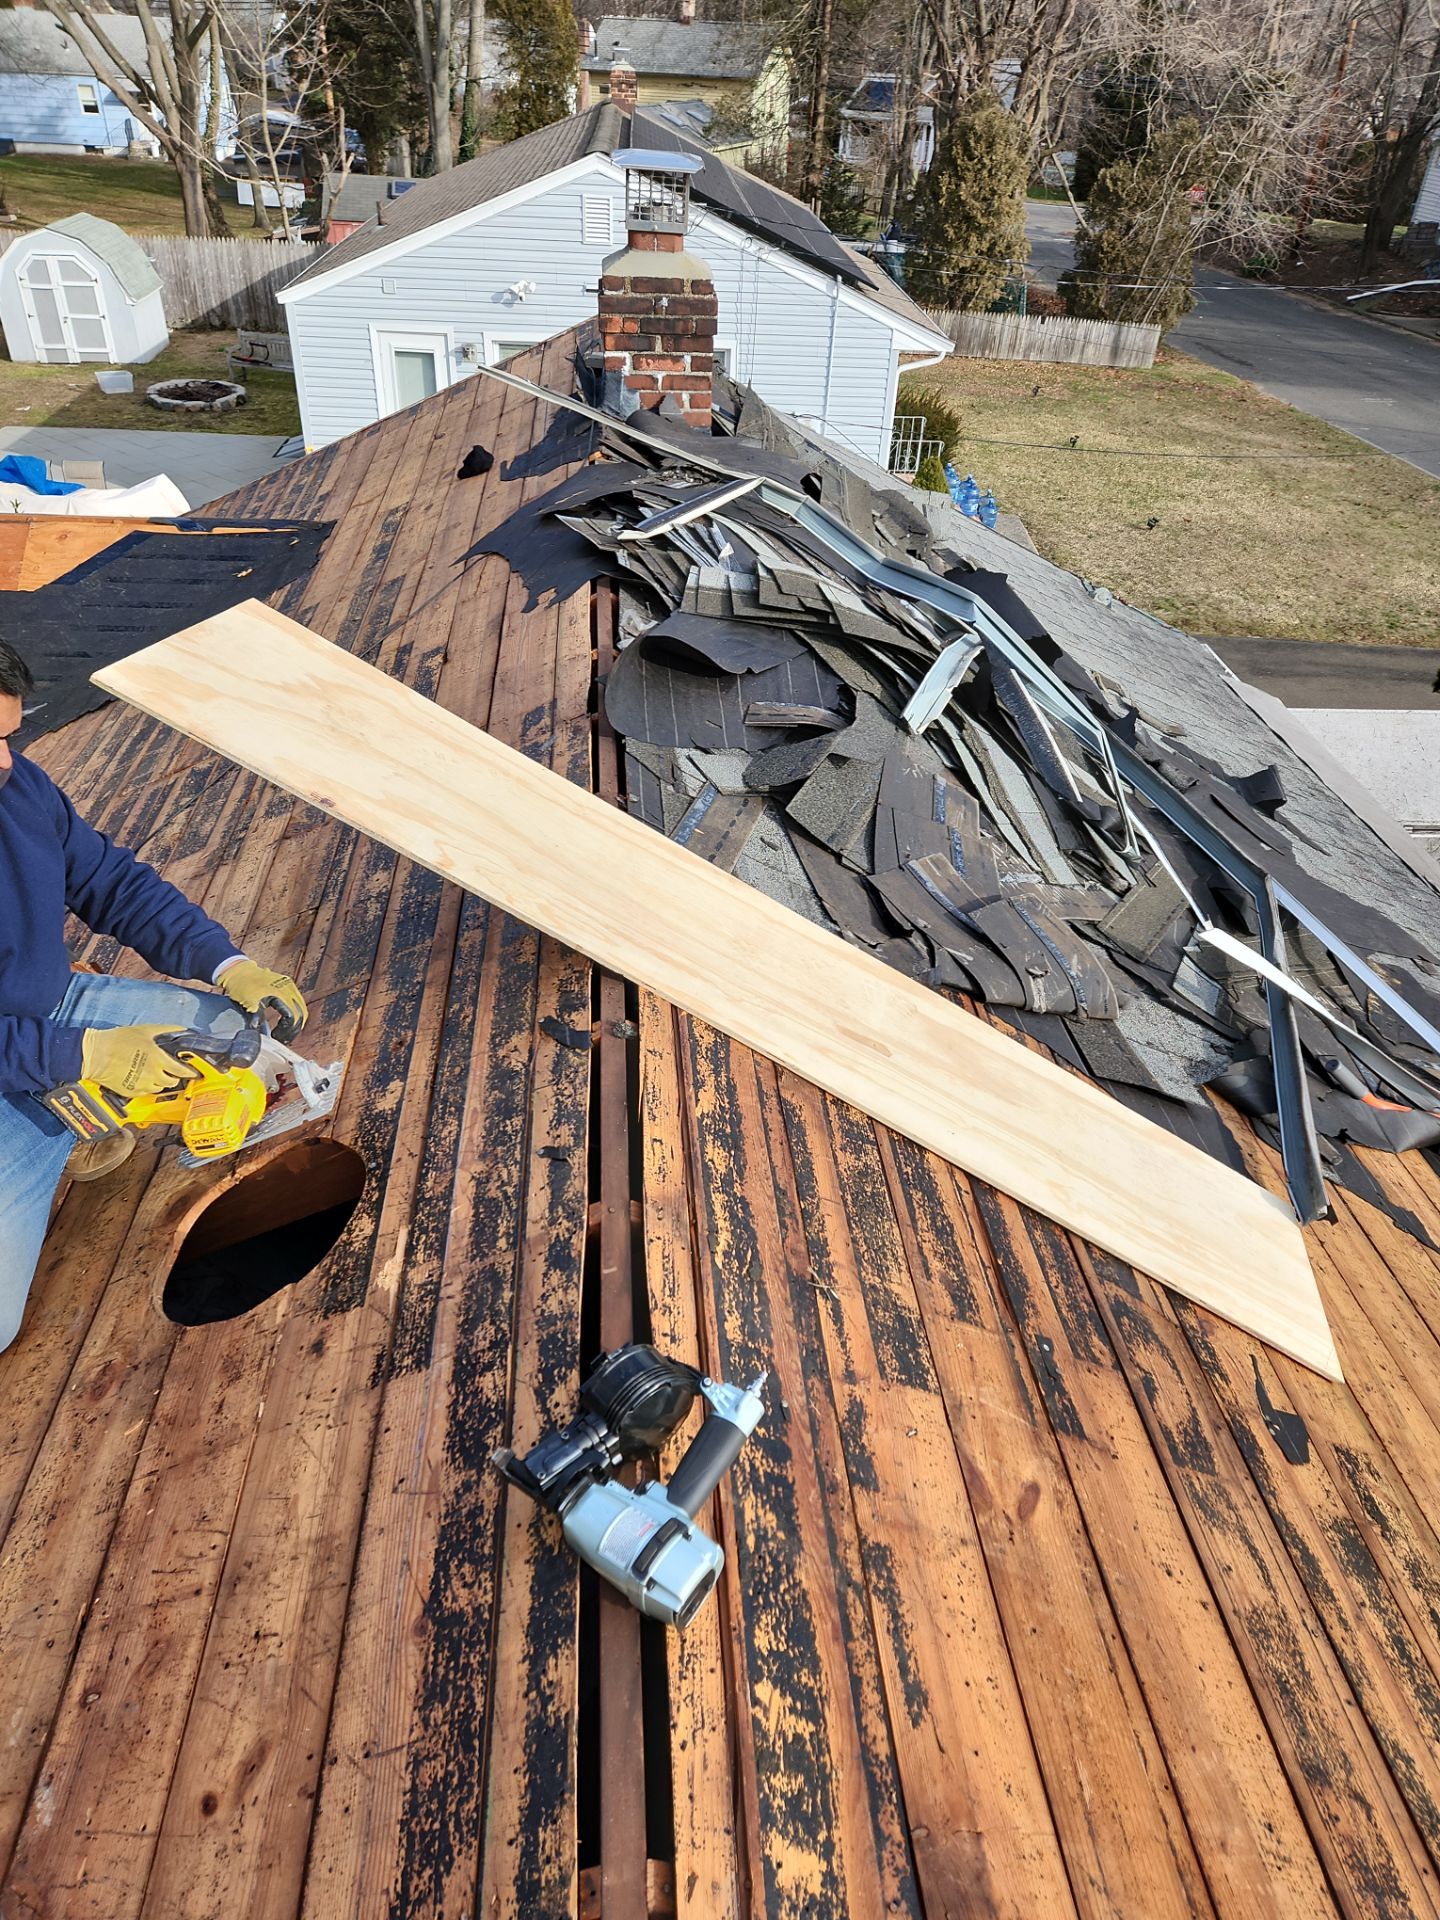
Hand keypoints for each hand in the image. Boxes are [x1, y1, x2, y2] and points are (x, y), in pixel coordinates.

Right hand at [79, 1024, 198, 1098]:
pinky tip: (141, 1078)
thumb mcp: (145, 1030)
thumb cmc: (118, 1040)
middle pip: (172, 1082)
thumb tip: (181, 1028)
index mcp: (158, 1060)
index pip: (181, 1071)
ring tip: (154, 1074)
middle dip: (173, 1077)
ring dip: (160, 1083)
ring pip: (159, 1089)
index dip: (189, 1072)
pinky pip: (145, 1093)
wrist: (96, 1054)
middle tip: (170, 1072)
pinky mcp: (131, 1092)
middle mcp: (153, 1075)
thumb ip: (165, 1029)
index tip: (193, 1072)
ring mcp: (142, 1085)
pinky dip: (146, 1087)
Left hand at [216, 958, 307, 1040]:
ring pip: (301, 1009)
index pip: (292, 1017)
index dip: (286, 1030)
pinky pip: (297, 1003)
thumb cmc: (242, 985)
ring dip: (296, 1022)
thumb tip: (257, 1031)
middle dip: (293, 1029)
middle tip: (283, 1039)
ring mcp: (289, 986)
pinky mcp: (287, 986)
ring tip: (285, 1032)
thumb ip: (257, 1017)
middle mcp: (289, 988)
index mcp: (280, 993)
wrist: (239, 970)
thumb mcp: (248, 1002)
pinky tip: (286, 1021)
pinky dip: (294, 1014)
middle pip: (301, 1014)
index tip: (276, 1037)